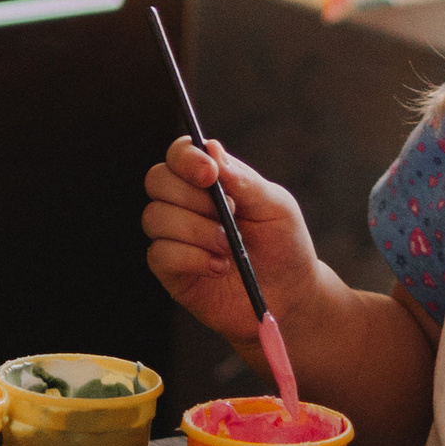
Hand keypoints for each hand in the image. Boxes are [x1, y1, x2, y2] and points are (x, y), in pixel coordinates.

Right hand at [142, 137, 323, 359]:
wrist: (289, 297)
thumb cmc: (283, 245)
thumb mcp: (274, 206)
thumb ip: (243, 179)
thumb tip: (211, 148)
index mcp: (210, 181)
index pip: (179, 154)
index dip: (186, 157)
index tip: (210, 174)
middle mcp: (186, 205)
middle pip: (157, 180)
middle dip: (192, 197)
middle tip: (228, 214)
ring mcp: (175, 237)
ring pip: (155, 217)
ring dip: (197, 230)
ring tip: (230, 247)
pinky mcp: (172, 271)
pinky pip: (160, 254)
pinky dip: (192, 258)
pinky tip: (219, 267)